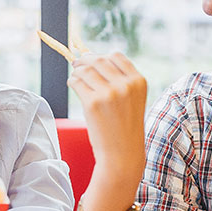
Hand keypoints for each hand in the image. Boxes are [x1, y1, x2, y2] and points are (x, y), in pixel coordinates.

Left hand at [68, 52, 146, 210]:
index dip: (102, 56)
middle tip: (78, 64)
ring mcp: (109, 93)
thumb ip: (120, 80)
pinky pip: (77, 82)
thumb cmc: (125, 127)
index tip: (93, 60)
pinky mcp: (93, 103)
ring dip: (77, 71)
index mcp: (138, 81)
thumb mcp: (133, 99)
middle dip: (85, 60)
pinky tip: (74, 86)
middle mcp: (125, 85)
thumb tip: (93, 58)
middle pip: (99, 60)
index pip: (116, 56)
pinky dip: (73, 81)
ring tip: (76, 77)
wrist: (122, 154)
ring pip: (85, 69)